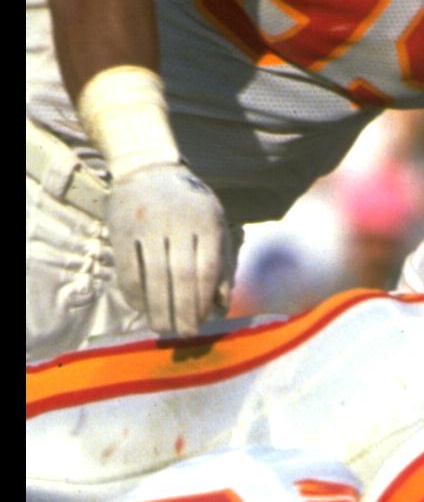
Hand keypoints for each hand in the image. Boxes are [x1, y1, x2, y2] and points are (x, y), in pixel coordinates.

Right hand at [105, 162, 229, 337]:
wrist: (147, 167)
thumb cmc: (190, 206)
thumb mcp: (216, 224)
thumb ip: (223, 263)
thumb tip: (221, 305)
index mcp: (206, 221)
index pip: (206, 270)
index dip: (203, 301)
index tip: (201, 322)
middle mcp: (176, 222)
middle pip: (180, 277)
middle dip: (182, 311)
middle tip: (183, 334)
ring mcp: (146, 224)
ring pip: (152, 276)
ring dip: (157, 308)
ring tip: (161, 327)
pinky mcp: (121, 229)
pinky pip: (127, 269)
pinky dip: (133, 294)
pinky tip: (141, 308)